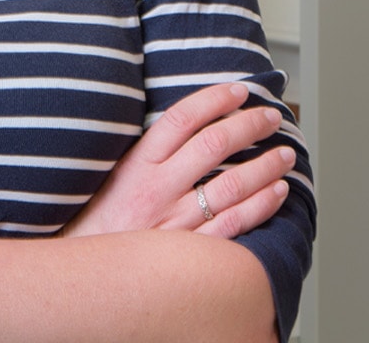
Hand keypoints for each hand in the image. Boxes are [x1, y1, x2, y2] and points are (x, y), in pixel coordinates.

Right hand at [63, 81, 292, 240]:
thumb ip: (152, 151)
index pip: (183, 117)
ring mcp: (174, 223)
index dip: (215, 98)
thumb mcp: (119, 174)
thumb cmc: (103, 221)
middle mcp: (157, 189)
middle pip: (214, 145)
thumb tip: (193, 122)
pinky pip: (233, 226)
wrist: (83, 278)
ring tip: (285, 154)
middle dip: (250, 125)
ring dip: (265, 165)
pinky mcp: (188, 254)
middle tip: (272, 117)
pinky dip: (261, 206)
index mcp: (139, 163)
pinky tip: (277, 193)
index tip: (240, 90)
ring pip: (231, 185)